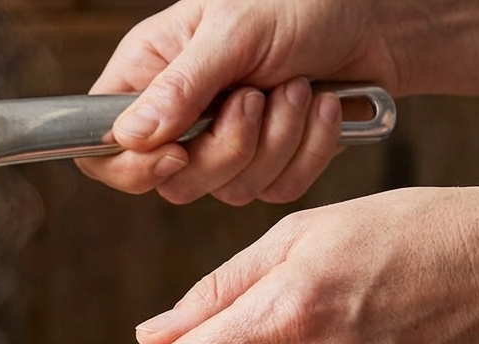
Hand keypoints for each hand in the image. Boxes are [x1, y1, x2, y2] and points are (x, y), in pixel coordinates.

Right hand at [76, 0, 397, 203]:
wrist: (376, 18)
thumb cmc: (300, 2)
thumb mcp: (235, 30)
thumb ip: (181, 85)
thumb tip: (131, 136)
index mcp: (148, 75)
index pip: (102, 148)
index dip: (132, 167)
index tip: (176, 152)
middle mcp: (178, 115)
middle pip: (171, 182)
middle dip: (227, 148)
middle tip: (255, 96)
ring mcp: (222, 143)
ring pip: (227, 190)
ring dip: (276, 141)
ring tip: (296, 87)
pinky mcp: (268, 161)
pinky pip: (276, 190)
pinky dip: (308, 151)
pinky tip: (320, 107)